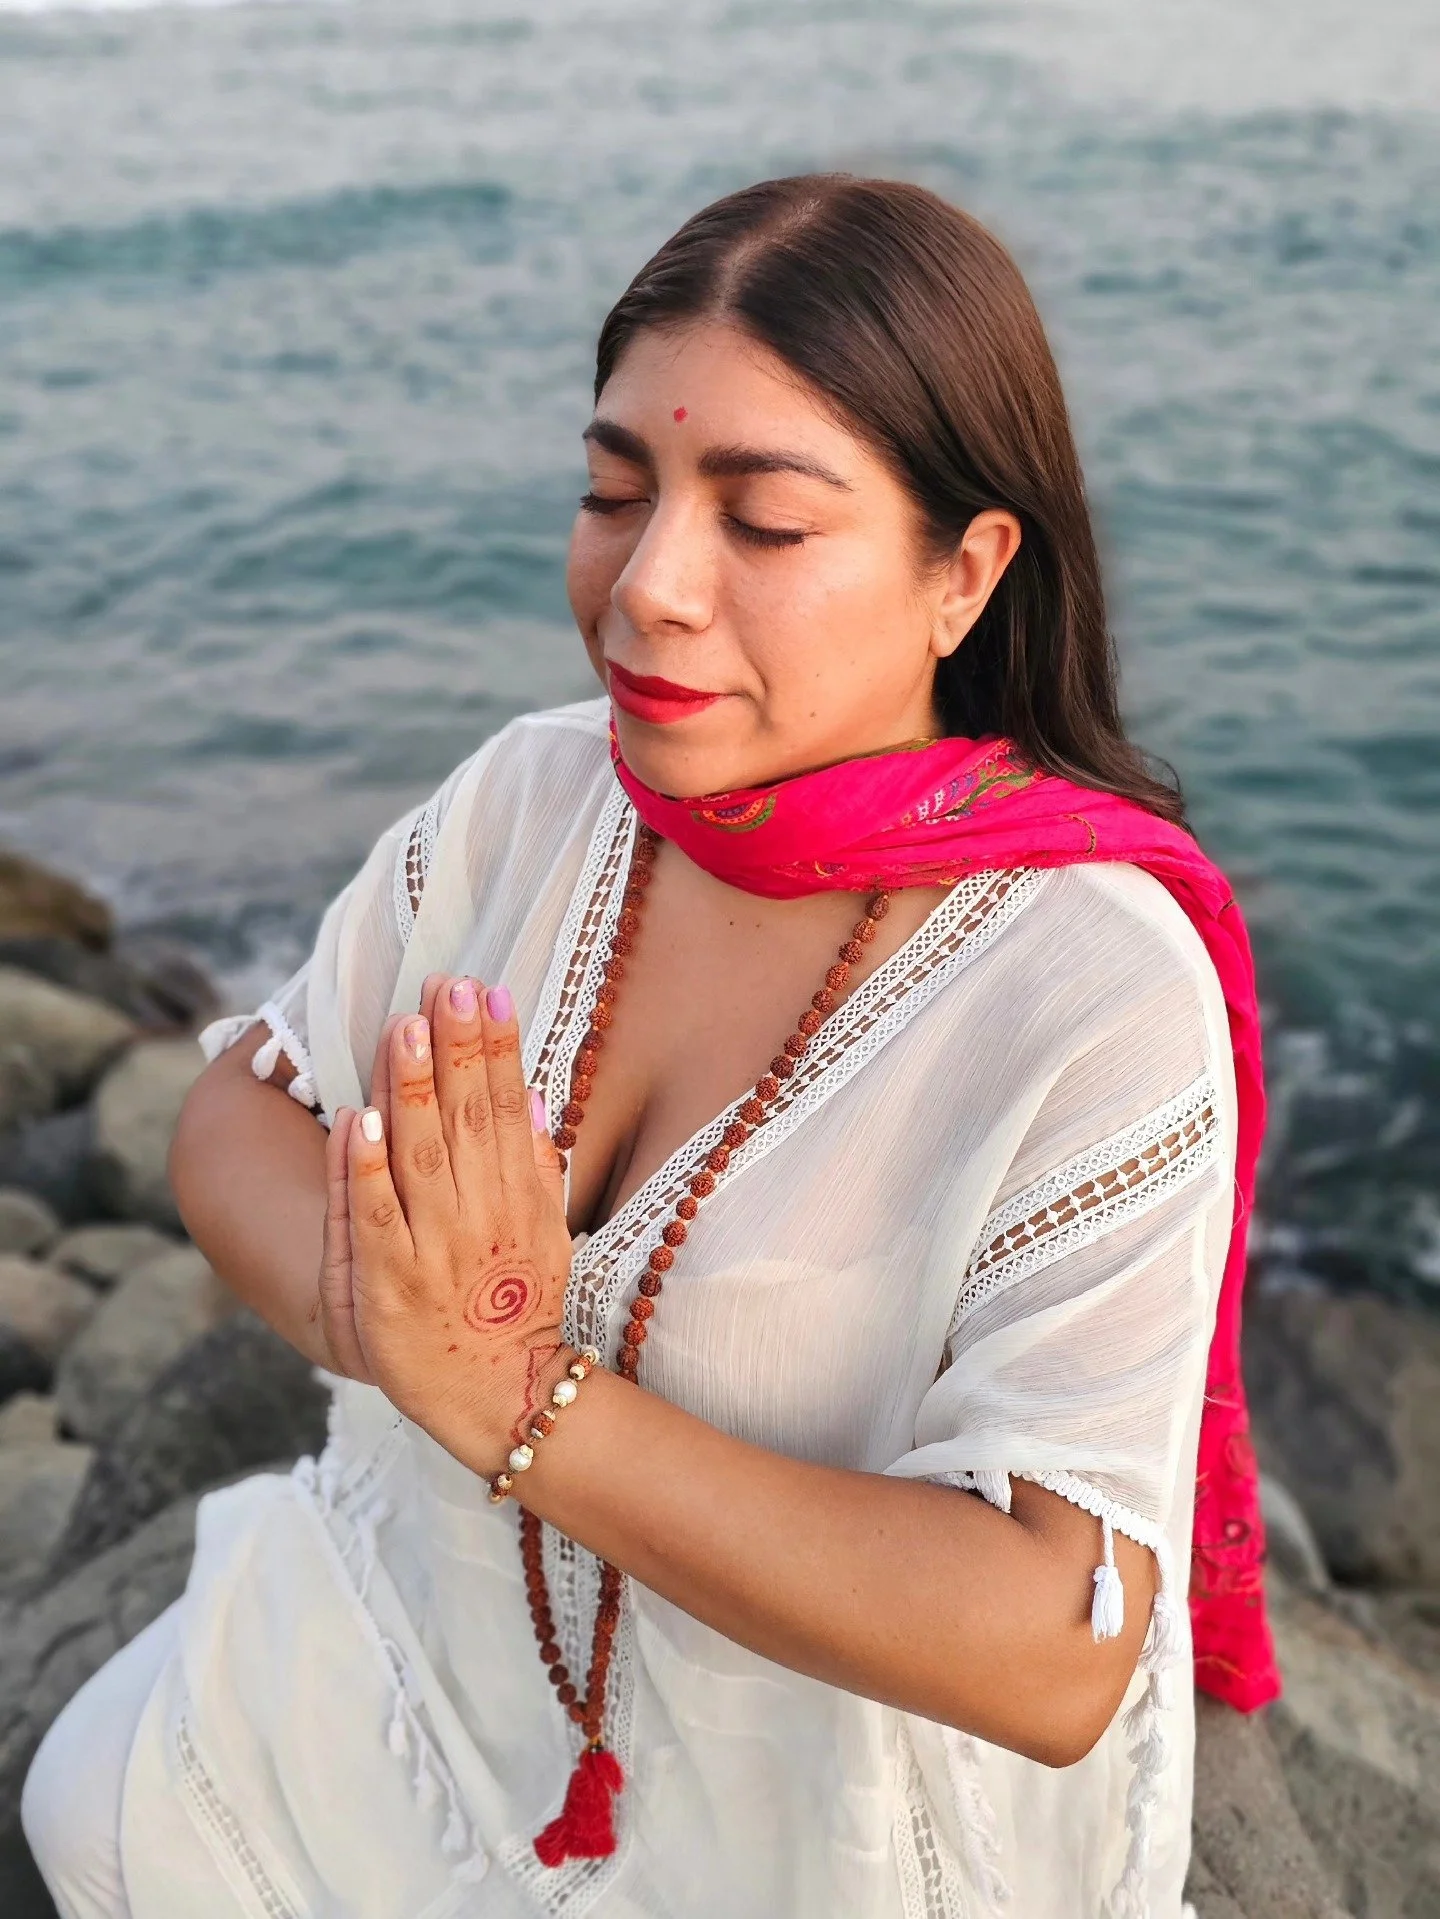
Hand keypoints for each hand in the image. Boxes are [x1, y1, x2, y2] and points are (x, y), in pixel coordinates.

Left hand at [322, 973, 572, 1467]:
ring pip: (420, 1155)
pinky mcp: (388, 1281)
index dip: (498, 1049)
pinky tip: (358, 1121)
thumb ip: (538, 1165)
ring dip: (412, 1090)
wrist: (499, 1395)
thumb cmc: (519, 1308)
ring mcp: (433, 1247)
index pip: (508, 1109)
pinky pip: (375, 1217)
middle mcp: (480, 1215)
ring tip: (402, 1029)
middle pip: (467, 1119)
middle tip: (447, 987)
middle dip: (456, 1049)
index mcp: (519, 1198)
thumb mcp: (547, 1233)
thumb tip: (536, 1096)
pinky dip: (366, 1170)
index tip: (488, 994)